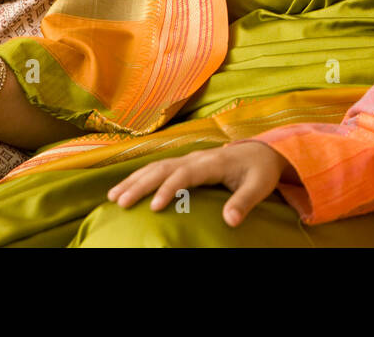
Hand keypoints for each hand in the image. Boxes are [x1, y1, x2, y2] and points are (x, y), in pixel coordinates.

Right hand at [108, 142, 286, 226]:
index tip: (153, 207)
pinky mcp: (185, 163)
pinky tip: (125, 188)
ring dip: (134, 180)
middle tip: (119, 202)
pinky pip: (158, 168)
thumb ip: (244, 202)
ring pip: (155, 166)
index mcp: (212, 162)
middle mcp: (195, 158)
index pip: (185, 174)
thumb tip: (229, 222)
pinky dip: (140, 176)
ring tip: (113, 197)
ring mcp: (188, 159)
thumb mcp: (259, 186)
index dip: (168, 189)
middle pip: (162, 168)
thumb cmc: (259, 170)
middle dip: (139, 184)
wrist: (261, 151)